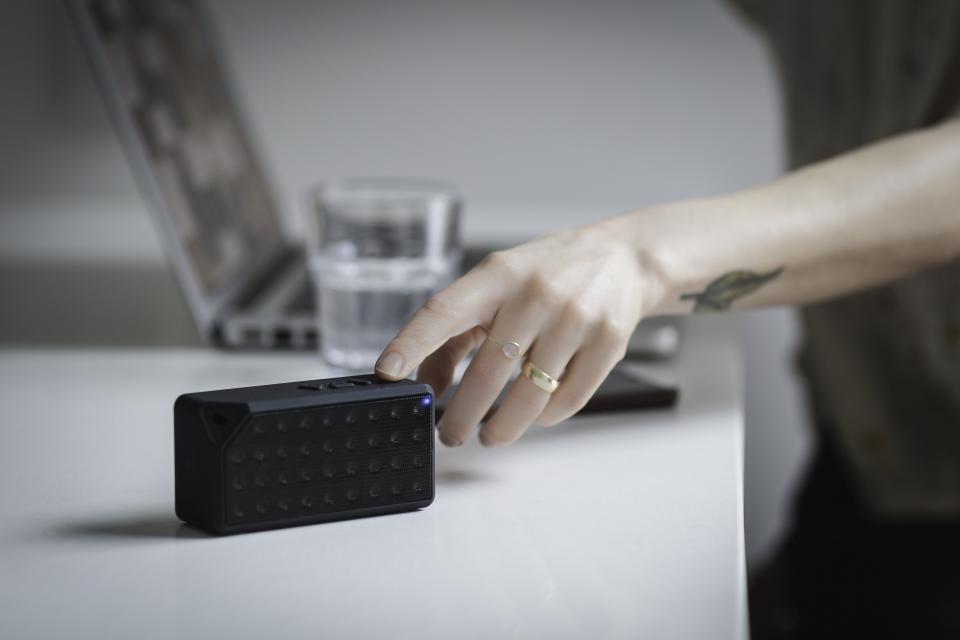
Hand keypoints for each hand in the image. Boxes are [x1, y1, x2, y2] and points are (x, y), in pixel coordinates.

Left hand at [375, 221, 652, 446]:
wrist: (622, 260)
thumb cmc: (545, 276)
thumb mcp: (496, 286)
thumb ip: (456, 333)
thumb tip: (426, 385)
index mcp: (498, 275)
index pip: (445, 310)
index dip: (413, 342)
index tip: (388, 371)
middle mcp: (535, 294)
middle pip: (488, 371)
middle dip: (462, 415)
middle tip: (449, 435)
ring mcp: (575, 319)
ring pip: (529, 396)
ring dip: (503, 427)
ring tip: (489, 436)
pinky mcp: (607, 343)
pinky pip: (567, 400)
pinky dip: (544, 419)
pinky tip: (534, 417)